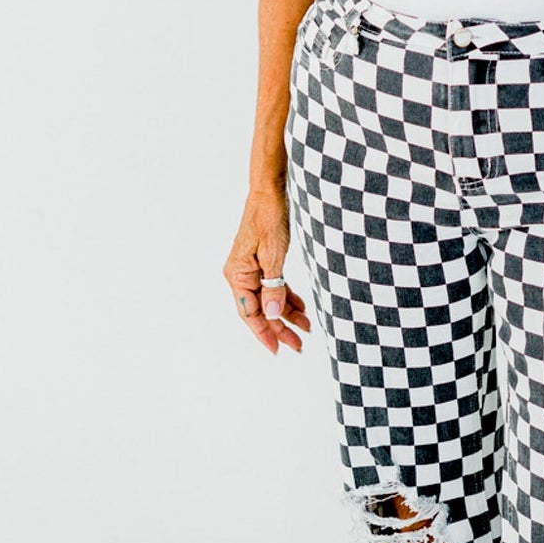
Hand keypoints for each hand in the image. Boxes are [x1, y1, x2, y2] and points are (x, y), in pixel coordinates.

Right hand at [221, 184, 311, 355]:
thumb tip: (274, 314)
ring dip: (287, 314)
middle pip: (260, 310)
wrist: (270, 193)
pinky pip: (274, 287)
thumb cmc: (268, 218)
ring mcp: (251, 270)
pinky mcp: (263, 263)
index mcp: (237, 275)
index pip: (250, 312)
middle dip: (280, 327)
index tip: (277, 348)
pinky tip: (301, 308)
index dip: (264, 332)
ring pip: (269, 300)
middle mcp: (241, 275)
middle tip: (298, 344)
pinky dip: (288, 297)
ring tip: (306, 327)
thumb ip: (274, 287)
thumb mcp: (274, 255)